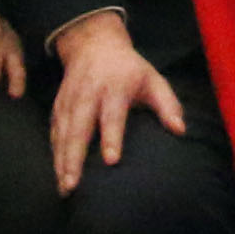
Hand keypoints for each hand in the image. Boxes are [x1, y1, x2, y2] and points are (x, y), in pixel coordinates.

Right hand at [42, 9, 187, 189]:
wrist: (94, 45)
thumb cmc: (130, 70)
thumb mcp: (153, 79)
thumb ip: (167, 105)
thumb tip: (180, 130)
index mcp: (115, 87)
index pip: (112, 116)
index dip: (112, 137)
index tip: (112, 161)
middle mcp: (89, 94)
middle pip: (79, 128)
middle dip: (74, 157)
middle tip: (74, 185)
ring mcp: (70, 100)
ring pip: (63, 133)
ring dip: (61, 161)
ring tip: (64, 188)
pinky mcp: (58, 106)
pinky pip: (54, 132)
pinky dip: (54, 154)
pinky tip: (58, 175)